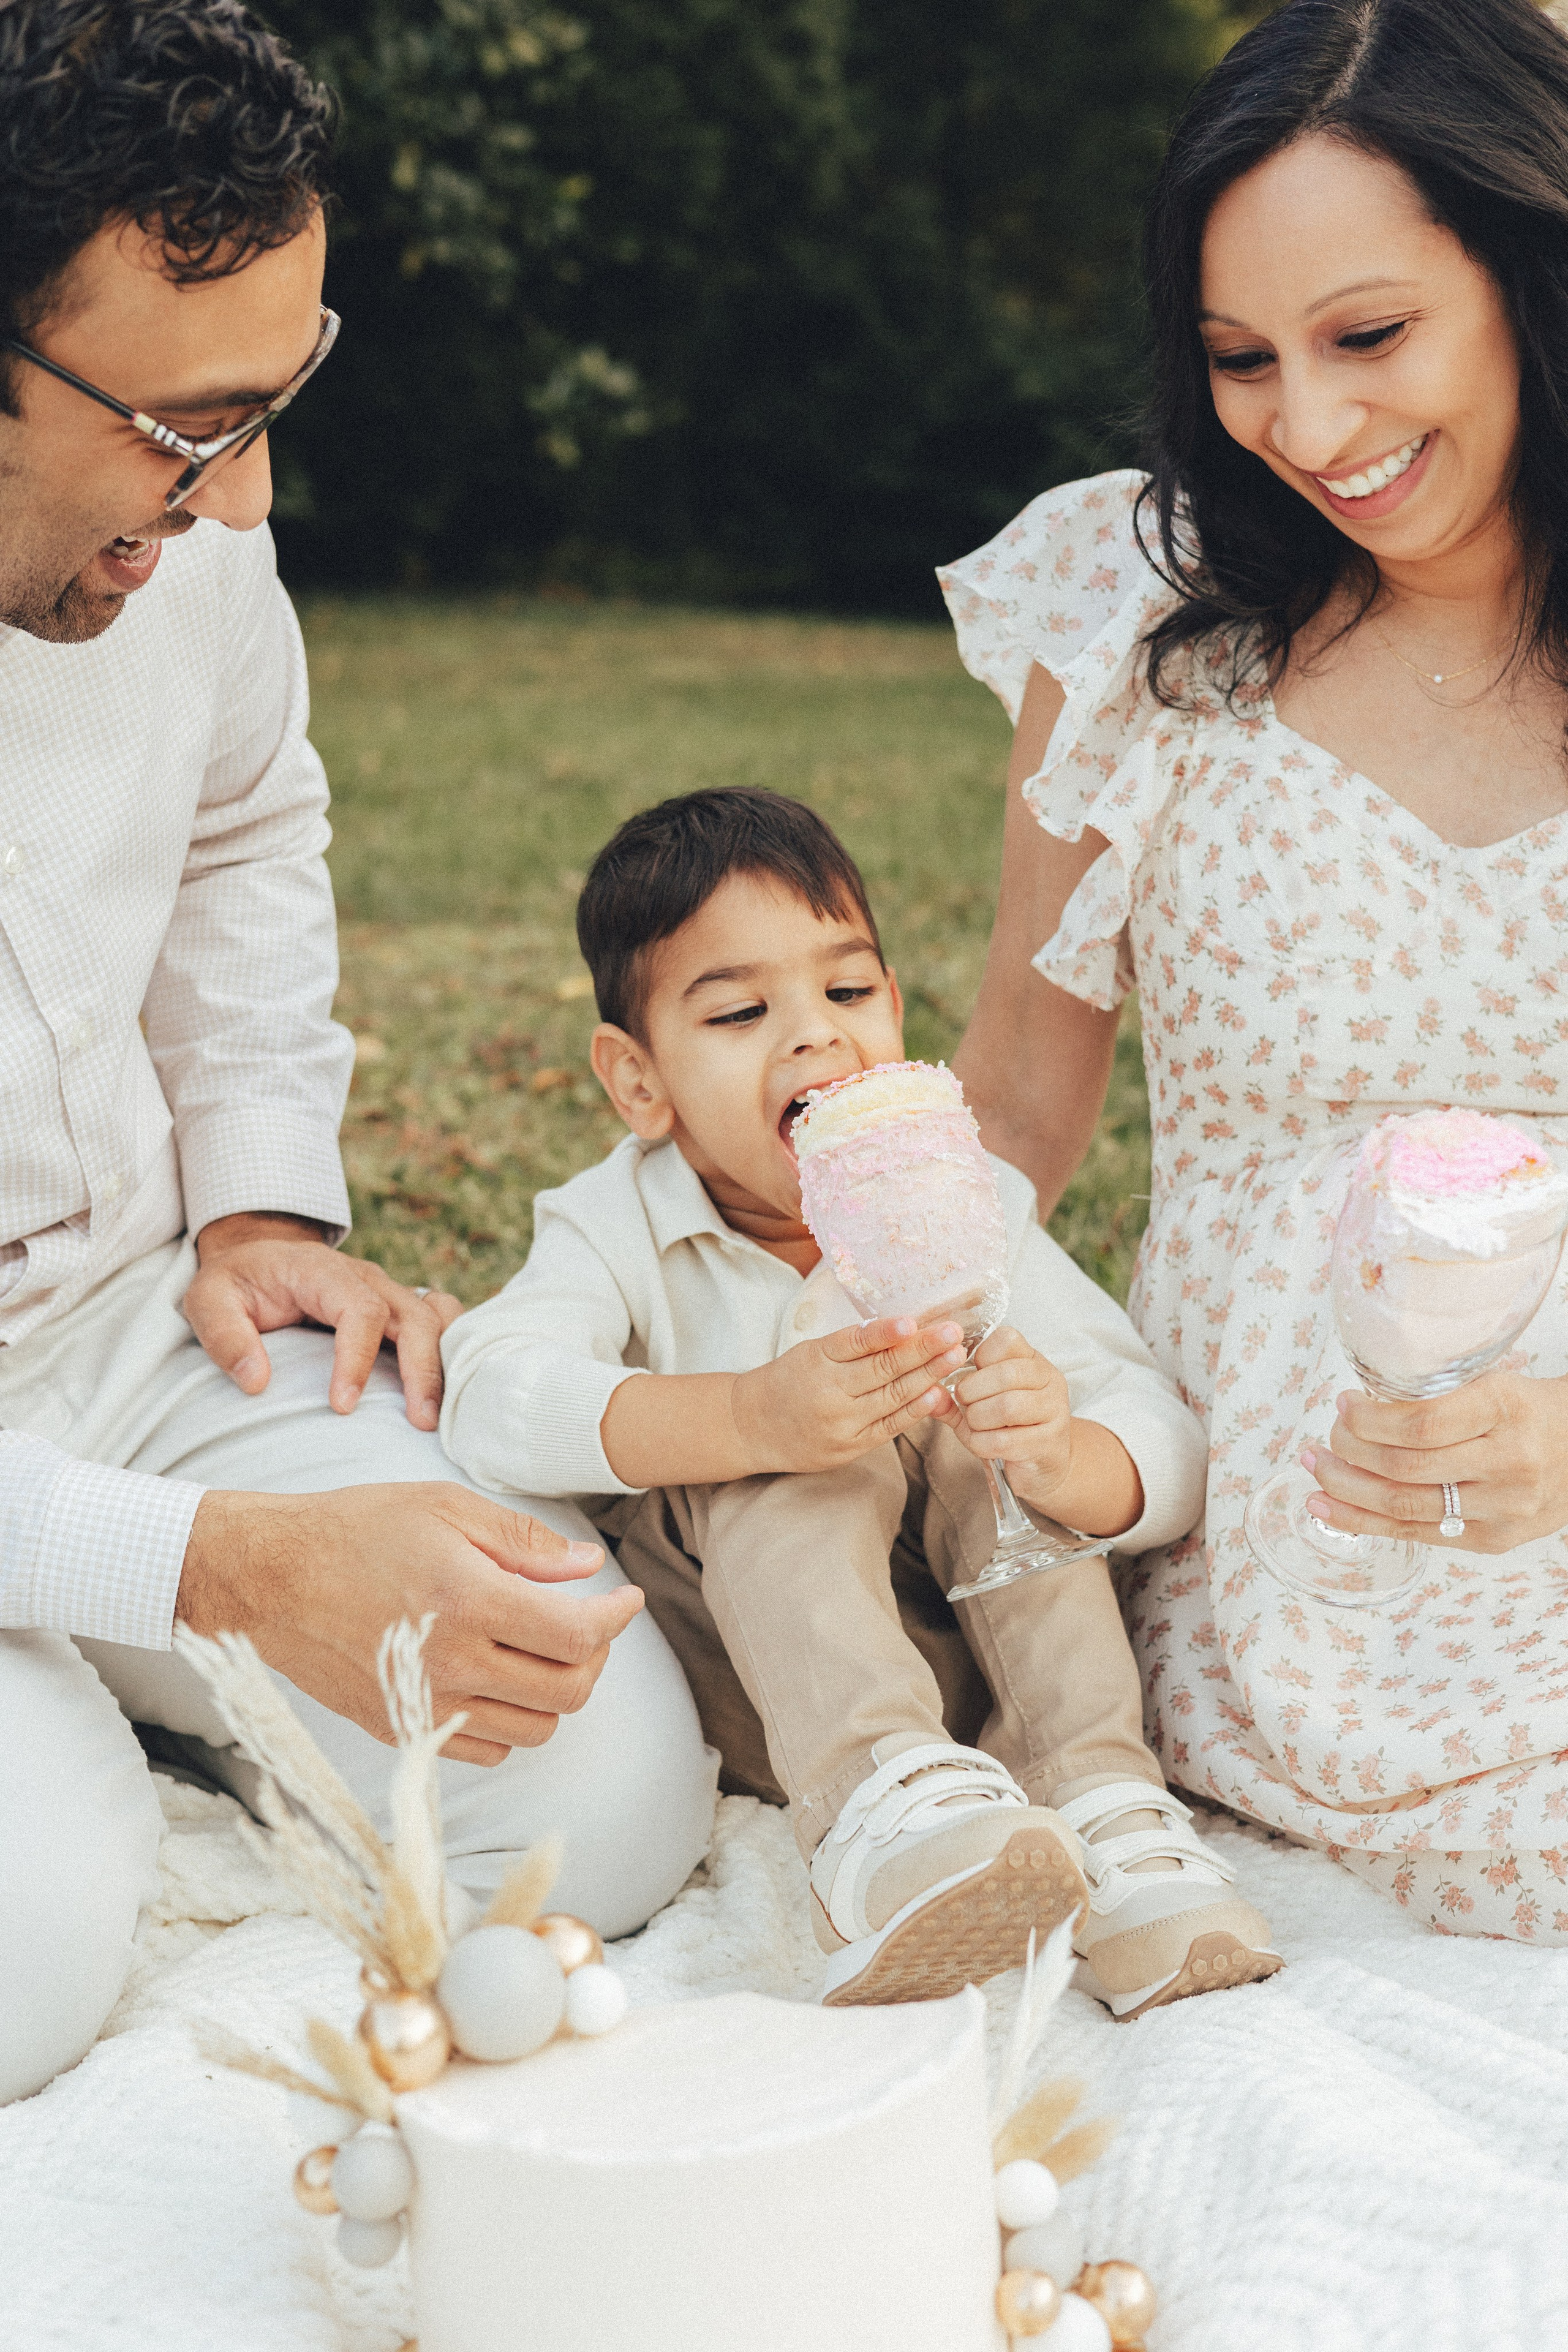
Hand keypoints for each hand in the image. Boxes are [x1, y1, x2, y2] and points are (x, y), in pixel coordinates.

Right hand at [178, 1482, 641, 1764]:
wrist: (269, 1579)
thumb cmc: (356, 1529)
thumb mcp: (445, 1507)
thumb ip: (524, 1542)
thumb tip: (587, 1566)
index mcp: (469, 1602)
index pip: (577, 1636)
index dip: (616, 1619)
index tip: (625, 1598)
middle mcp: (451, 1665)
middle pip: (568, 1692)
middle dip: (594, 1656)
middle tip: (585, 1621)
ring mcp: (425, 1707)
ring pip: (535, 1729)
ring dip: (554, 1689)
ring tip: (540, 1646)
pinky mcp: (402, 1730)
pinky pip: (487, 1748)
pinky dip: (509, 1719)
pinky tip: (497, 1675)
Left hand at [186, 1212, 462, 1429]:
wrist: (259, 1258)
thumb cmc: (235, 1283)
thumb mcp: (207, 1299)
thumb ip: (225, 1336)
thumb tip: (257, 1382)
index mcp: (324, 1271)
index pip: (361, 1310)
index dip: (357, 1359)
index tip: (342, 1407)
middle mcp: (368, 1279)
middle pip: (416, 1315)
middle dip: (422, 1370)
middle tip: (421, 1423)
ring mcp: (389, 1293)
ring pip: (439, 1317)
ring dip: (445, 1363)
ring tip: (441, 1415)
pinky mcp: (398, 1311)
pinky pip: (442, 1322)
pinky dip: (453, 1351)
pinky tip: (449, 1393)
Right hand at [731, 1316, 966, 1474]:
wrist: (753, 1427)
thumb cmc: (788, 1382)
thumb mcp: (811, 1352)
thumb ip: (852, 1344)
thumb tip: (902, 1329)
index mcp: (817, 1361)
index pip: (857, 1343)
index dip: (887, 1333)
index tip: (914, 1322)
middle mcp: (829, 1393)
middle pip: (883, 1370)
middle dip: (923, 1351)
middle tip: (953, 1333)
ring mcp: (842, 1424)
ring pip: (892, 1397)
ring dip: (928, 1376)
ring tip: (954, 1358)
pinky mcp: (851, 1447)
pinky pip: (889, 1427)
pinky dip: (914, 1410)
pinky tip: (936, 1395)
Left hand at [932, 1323, 1072, 1504]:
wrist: (1042, 1465)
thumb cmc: (1009, 1428)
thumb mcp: (980, 1404)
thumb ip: (953, 1396)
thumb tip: (926, 1389)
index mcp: (1033, 1360)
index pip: (1007, 1339)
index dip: (980, 1356)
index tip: (972, 1373)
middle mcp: (1050, 1380)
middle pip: (1006, 1374)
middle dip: (972, 1391)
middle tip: (964, 1402)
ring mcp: (1054, 1412)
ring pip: (1008, 1406)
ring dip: (978, 1418)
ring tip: (974, 1423)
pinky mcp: (1048, 1444)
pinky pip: (1005, 1441)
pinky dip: (982, 1444)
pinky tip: (983, 1444)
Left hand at [1304, 1373, 1567, 1553]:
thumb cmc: (1527, 1410)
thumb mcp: (1491, 1383)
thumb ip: (1434, 1397)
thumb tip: (1355, 1410)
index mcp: (1505, 1409)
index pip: (1421, 1423)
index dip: (1369, 1419)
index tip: (1344, 1406)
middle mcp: (1509, 1462)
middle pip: (1405, 1467)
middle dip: (1349, 1452)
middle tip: (1325, 1440)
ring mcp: (1504, 1508)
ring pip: (1405, 1507)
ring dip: (1346, 1491)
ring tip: (1317, 1471)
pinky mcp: (1494, 1540)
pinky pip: (1418, 1534)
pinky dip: (1366, 1523)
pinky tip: (1329, 1509)